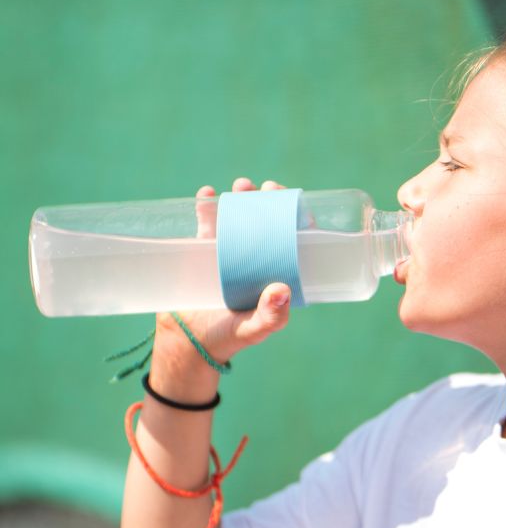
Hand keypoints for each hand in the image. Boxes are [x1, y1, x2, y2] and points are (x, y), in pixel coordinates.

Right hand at [155, 178, 290, 363]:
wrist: (186, 341)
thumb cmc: (229, 336)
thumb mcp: (255, 329)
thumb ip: (271, 316)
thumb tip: (282, 290)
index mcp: (276, 271)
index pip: (294, 238)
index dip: (297, 216)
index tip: (295, 203)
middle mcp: (256, 257)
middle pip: (267, 219)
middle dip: (268, 199)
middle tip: (265, 189)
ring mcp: (228, 250)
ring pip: (238, 214)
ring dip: (240, 196)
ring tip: (241, 187)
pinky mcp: (201, 249)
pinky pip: (206, 221)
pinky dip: (206, 205)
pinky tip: (207, 195)